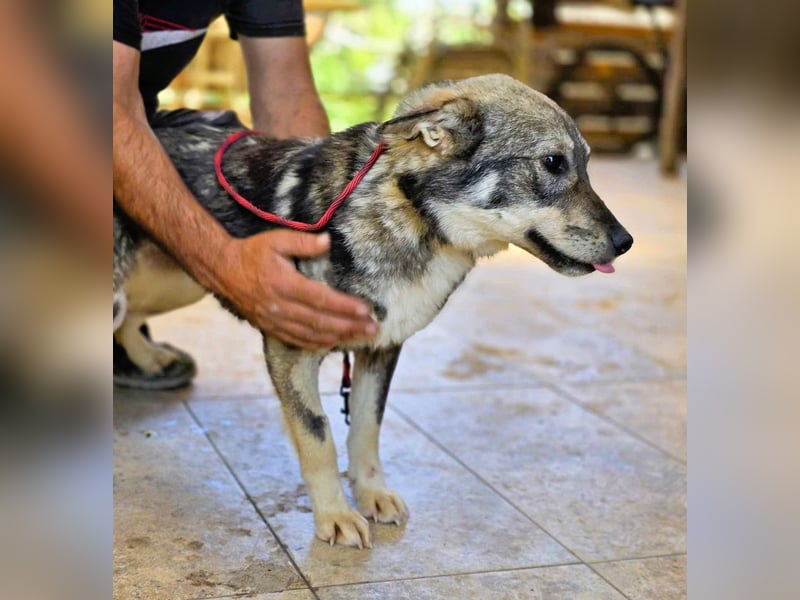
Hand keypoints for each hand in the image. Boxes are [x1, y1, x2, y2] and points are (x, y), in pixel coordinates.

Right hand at [217, 230, 377, 348]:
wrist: (222, 270)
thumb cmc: (253, 252)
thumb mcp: (276, 239)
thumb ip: (303, 242)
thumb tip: (328, 241)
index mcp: (283, 284)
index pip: (321, 299)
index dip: (345, 307)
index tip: (366, 310)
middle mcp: (279, 307)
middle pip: (321, 322)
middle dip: (350, 327)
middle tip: (373, 328)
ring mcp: (274, 321)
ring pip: (311, 335)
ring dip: (339, 338)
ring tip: (361, 337)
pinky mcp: (270, 328)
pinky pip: (298, 341)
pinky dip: (318, 345)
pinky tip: (335, 344)